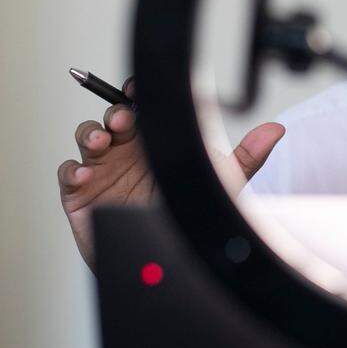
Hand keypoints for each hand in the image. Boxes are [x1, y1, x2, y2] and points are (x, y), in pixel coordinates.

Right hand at [57, 76, 284, 269]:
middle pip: (113, 116)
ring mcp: (103, 169)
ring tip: (102, 139)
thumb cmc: (189, 213)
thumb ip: (247, 157)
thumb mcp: (222, 184)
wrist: (169, 257)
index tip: (140, 89)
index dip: (138, 93)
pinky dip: (74, 169)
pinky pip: (69, 174)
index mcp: (156, 139)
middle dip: (116, 112)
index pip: (144, 106)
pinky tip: (87, 173)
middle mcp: (127, 149)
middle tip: (126, 118)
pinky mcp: (81, 193)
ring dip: (91, 133)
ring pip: (87, 137)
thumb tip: (277, 129)